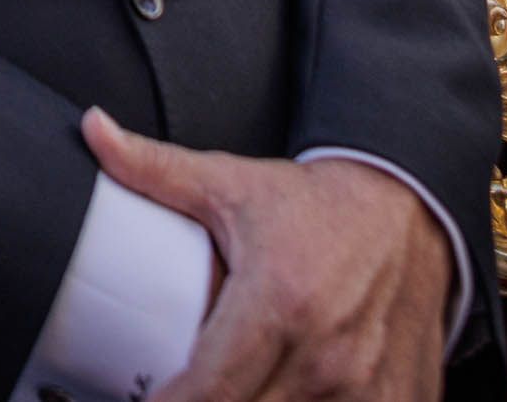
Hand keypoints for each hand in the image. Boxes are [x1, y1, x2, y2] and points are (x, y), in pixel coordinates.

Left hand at [84, 108, 449, 401]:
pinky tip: (287, 394)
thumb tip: (92, 130)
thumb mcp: (233, 184)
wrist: (413, 210)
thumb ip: (156, 168)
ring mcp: (369, 389)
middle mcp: (327, 357)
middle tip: (177, 392)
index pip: (209, 393)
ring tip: (231, 389)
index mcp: (279, 303)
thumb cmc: (317, 207)